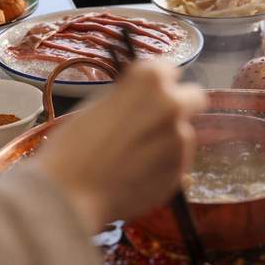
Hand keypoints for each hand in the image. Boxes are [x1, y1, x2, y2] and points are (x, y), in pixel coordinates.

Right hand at [35, 60, 206, 229]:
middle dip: (178, 106)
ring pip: (184, 133)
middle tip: (153, 121)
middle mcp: (172, 105)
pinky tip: (137, 174)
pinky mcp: (180, 171)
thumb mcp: (98, 105)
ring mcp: (180, 140)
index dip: (154, 84)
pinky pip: (177, 162)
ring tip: (134, 157)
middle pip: (193, 97)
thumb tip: (143, 100)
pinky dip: (163, 165)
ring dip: (167, 140)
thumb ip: (130, 97)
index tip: (143, 95)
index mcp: (150, 80)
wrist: (71, 195)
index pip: (168, 69)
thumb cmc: (72, 148)